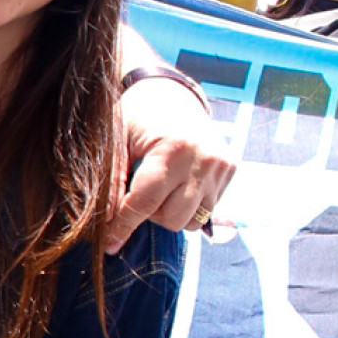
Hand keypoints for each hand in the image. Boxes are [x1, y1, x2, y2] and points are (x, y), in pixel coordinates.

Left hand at [107, 82, 237, 250]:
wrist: (169, 92)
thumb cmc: (136, 116)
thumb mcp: (116, 142)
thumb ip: (112, 183)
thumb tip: (106, 225)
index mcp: (173, 148)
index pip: (144, 203)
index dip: (123, 226)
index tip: (109, 245)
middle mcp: (204, 159)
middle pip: (173, 219)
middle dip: (150, 215)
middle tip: (138, 191)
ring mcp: (221, 165)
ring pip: (192, 219)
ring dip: (170, 212)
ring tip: (158, 186)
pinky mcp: (231, 168)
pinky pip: (208, 208)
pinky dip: (188, 204)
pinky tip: (177, 182)